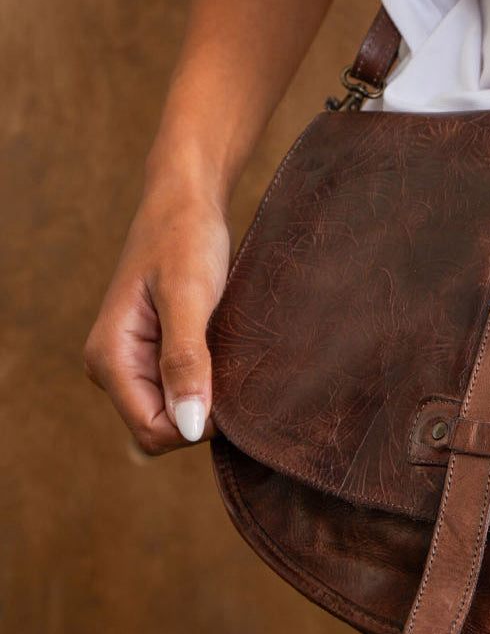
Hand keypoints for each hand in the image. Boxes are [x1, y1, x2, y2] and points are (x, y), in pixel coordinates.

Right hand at [83, 184, 230, 455]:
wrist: (187, 202)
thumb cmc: (185, 239)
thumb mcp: (189, 297)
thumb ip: (185, 360)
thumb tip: (188, 424)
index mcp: (110, 357)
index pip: (153, 432)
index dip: (197, 426)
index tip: (233, 390)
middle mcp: (115, 366)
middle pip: (164, 428)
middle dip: (202, 412)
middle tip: (236, 367)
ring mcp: (134, 361)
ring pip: (176, 413)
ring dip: (209, 397)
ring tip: (230, 354)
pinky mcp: (156, 353)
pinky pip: (184, 390)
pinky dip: (210, 383)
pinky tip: (228, 355)